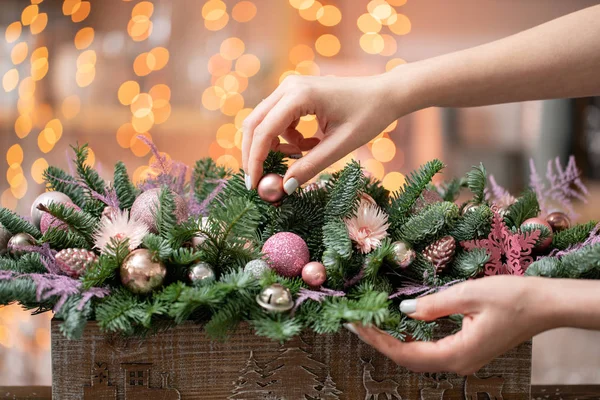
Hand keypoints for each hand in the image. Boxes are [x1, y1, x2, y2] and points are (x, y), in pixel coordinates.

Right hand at [242, 73, 402, 192]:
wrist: (386, 94)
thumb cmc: (368, 117)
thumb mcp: (340, 146)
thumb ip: (311, 166)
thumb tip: (285, 187)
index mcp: (300, 95)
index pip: (264, 131)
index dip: (255, 160)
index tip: (255, 185)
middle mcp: (289, 87)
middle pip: (254, 124)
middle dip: (255, 154)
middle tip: (259, 181)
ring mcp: (290, 87)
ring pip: (264, 122)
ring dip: (274, 145)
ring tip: (302, 156)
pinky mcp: (295, 93)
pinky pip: (278, 120)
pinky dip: (286, 137)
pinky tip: (310, 143)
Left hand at [345, 276, 556, 374]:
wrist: (545, 304)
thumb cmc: (513, 297)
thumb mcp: (468, 295)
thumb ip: (434, 305)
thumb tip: (405, 310)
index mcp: (457, 354)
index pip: (406, 353)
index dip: (378, 340)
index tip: (357, 324)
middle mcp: (459, 363)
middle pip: (409, 358)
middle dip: (380, 341)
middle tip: (356, 321)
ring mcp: (464, 359)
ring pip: (419, 355)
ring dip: (393, 340)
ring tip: (370, 322)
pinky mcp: (467, 350)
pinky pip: (431, 349)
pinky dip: (411, 339)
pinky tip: (398, 325)